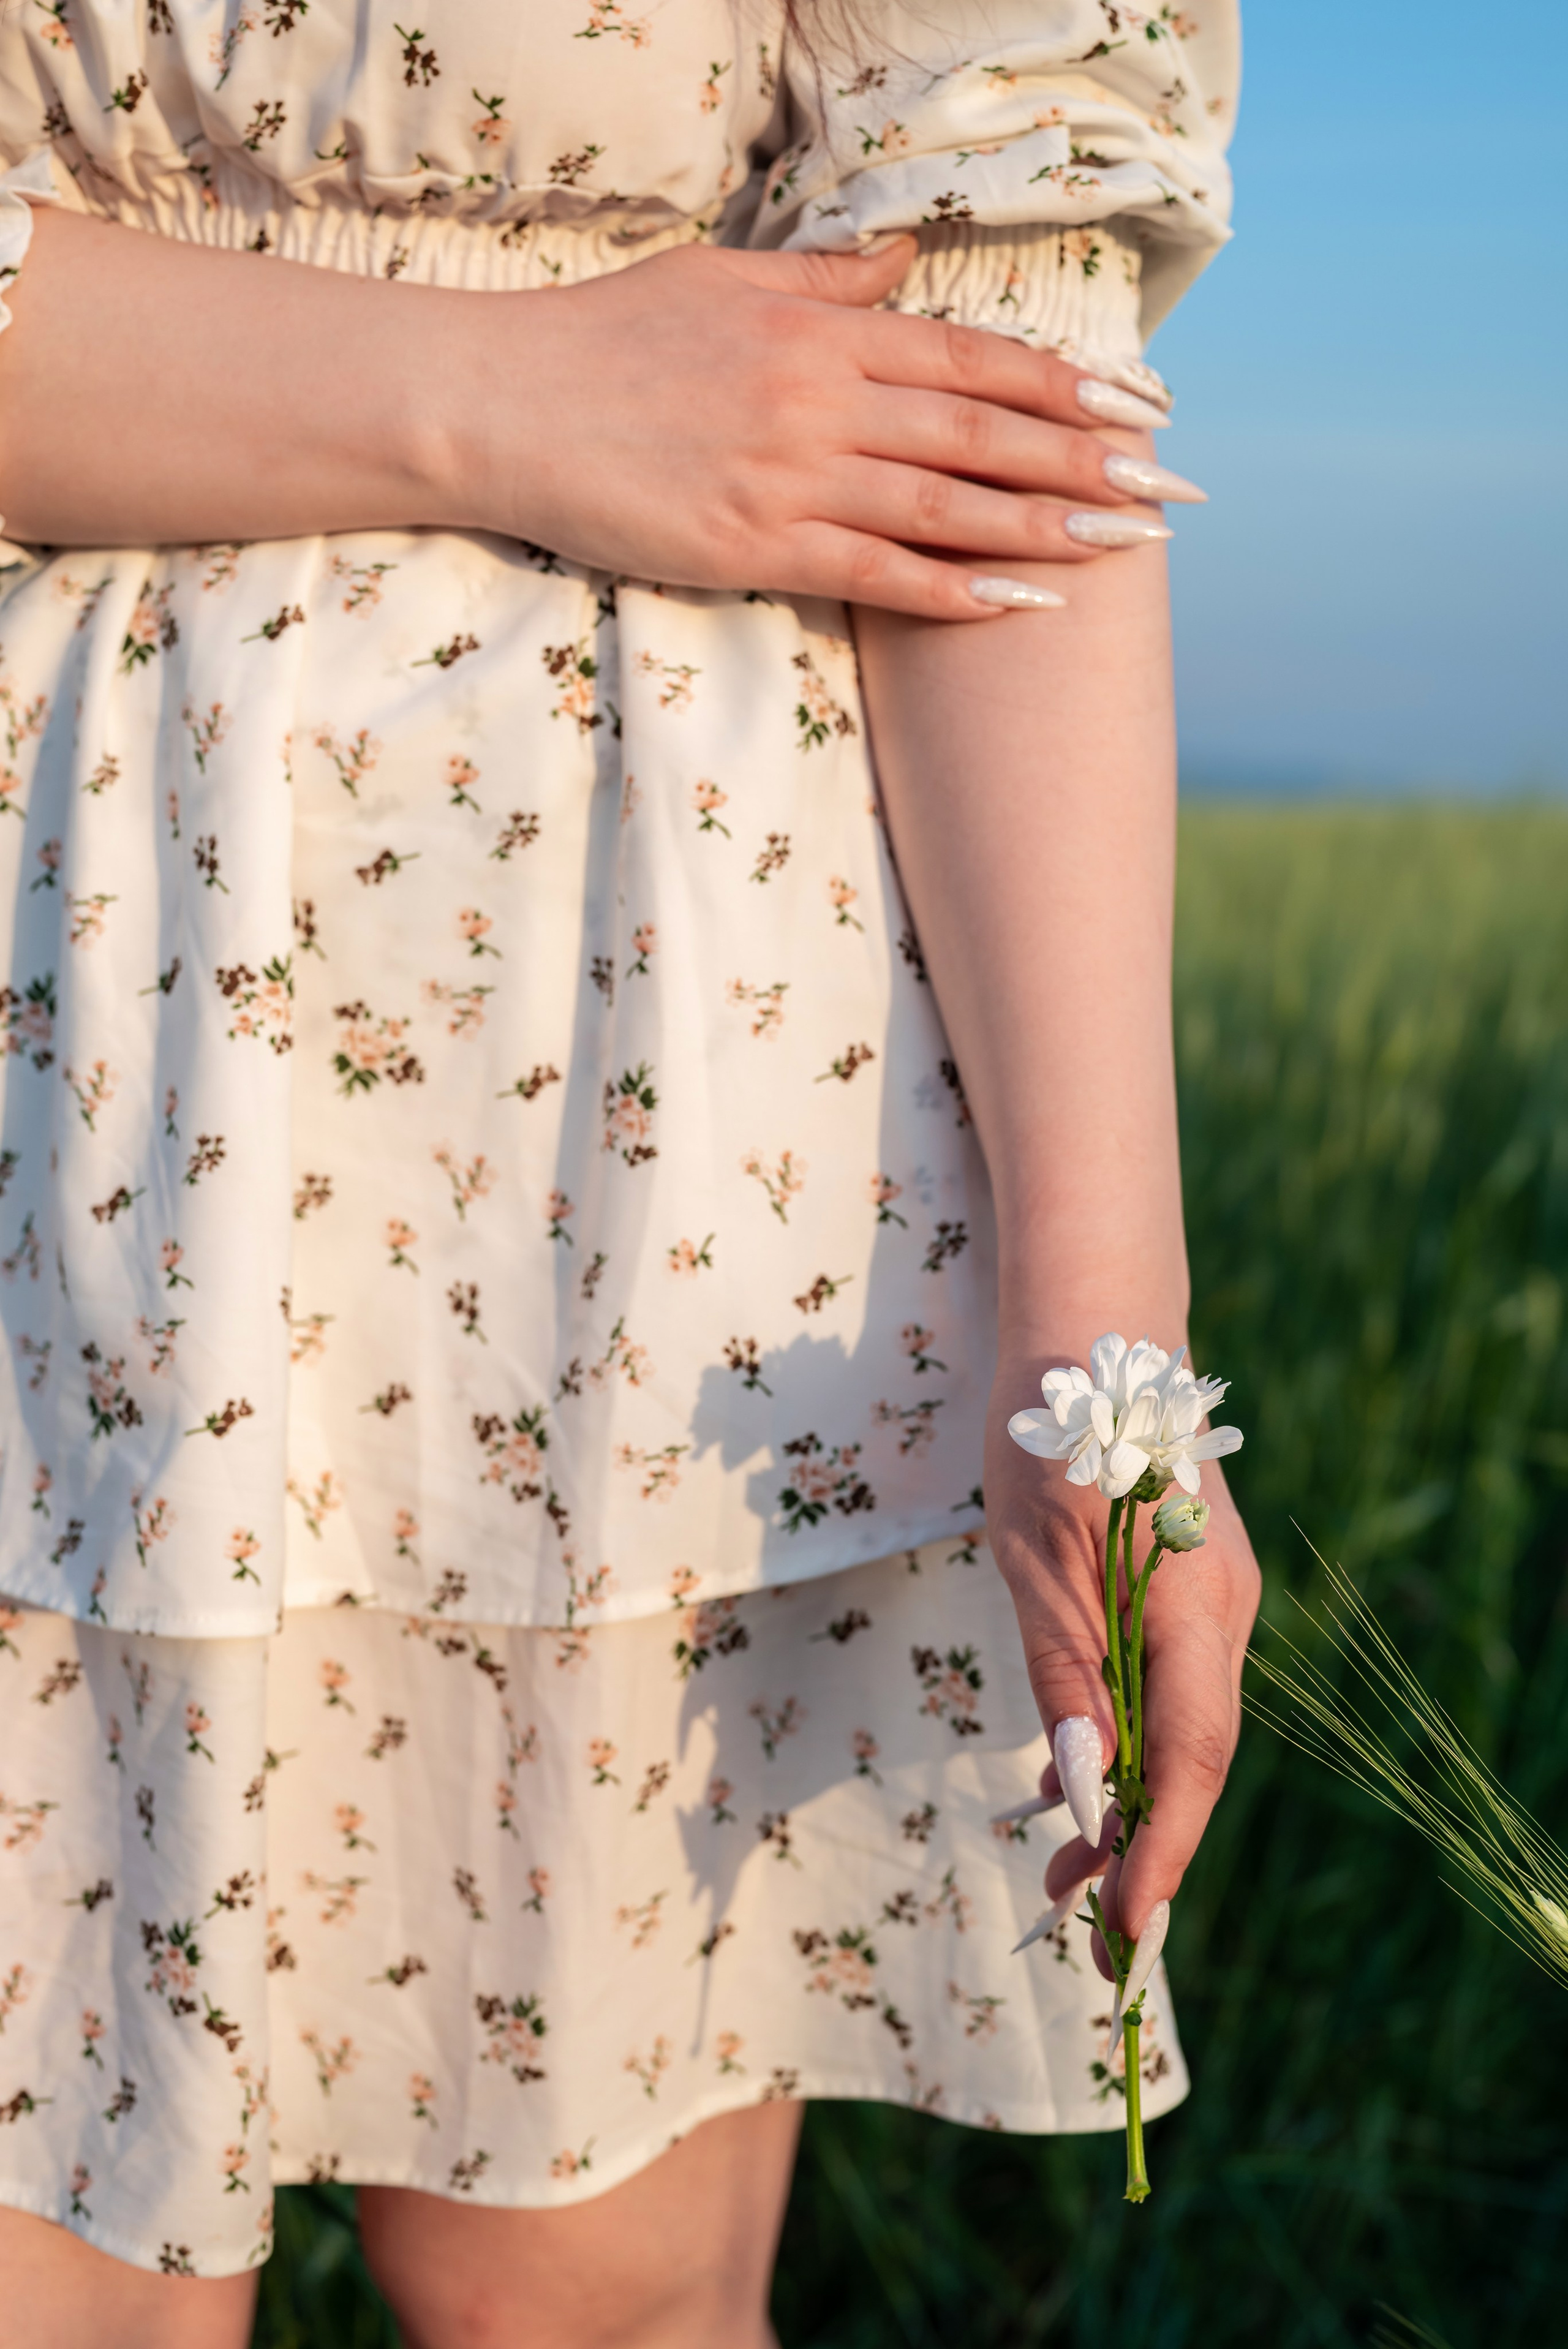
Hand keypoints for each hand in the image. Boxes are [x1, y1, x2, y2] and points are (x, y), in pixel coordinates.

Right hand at [460, 238, 1196, 619]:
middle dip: (1085, 462)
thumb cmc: (607, 339)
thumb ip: (823, 280)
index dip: (1062, 386)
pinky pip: (874, 572)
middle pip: (980, 433)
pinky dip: (951, 590)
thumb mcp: (721, 278)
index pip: (970, 358)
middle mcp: (822, 399)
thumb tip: (902, 264)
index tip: (1137, 407)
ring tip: (1124, 547)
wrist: (505, 401)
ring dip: (1043, 528)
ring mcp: (791, 475)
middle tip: (1168, 491)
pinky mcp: (753, 544)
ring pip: (944, 505)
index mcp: (820, 330)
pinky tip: (1018, 605)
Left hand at [984, 1365, 1259, 1971]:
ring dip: (1125, 1799)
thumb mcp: (1033, 1563)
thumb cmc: (1052, 1435)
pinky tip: (1073, 1778)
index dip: (1161, 1848)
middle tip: (1070, 1923)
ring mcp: (1209, 1600)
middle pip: (1192, 1756)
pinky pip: (1163, 1687)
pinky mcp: (1183, 1590)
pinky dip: (1121, 1740)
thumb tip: (1081, 1791)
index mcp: (1195, 1605)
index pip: (1192, 1758)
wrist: (1090, 1335)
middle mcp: (1222, 1611)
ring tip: (1059, 1872)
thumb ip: (1064, 1676)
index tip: (1121, 1927)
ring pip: (1177, 1727)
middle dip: (1140, 1844)